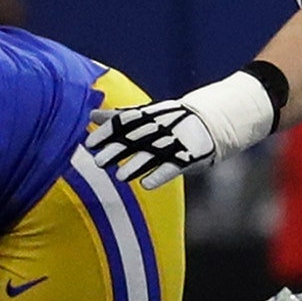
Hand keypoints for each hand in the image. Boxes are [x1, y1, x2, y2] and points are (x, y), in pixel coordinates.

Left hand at [85, 69, 278, 189]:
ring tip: (119, 177)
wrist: (212, 121)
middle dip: (117, 150)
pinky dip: (159, 175)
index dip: (108, 132)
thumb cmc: (170, 121)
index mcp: (149, 117)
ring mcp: (174, 142)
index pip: (125, 122)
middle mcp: (160, 129)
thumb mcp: (145, 115)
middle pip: (135, 139)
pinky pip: (172, 167)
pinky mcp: (188, 156)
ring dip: (136, 165)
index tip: (89, 142)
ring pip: (153, 154)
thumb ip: (118, 118)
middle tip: (98, 162)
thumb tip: (91, 115)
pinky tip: (145, 185)